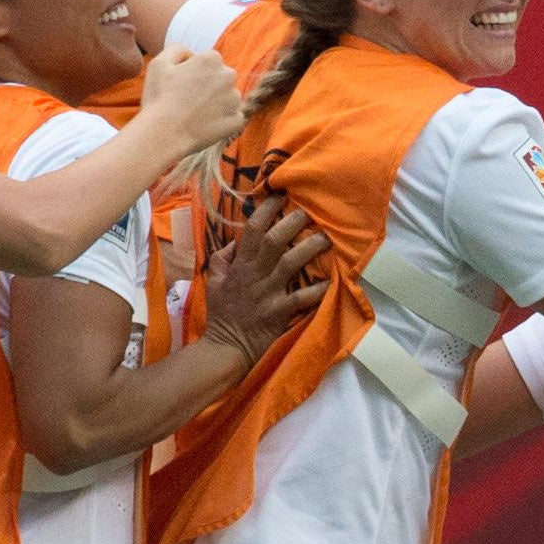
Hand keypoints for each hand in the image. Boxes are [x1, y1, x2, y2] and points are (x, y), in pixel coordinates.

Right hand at [139, 45, 243, 156]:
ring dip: (215, 104)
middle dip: (208, 86)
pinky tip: (203, 126)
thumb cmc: (159, 97)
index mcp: (212, 59)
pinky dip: (220, 122)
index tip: (180, 86)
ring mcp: (235, 99)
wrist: (164, 135)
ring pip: (226, 98)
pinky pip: (231, 118)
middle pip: (220, 79)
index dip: (192, 74)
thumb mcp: (159, 63)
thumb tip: (191, 53)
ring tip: (194, 114)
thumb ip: (177, 49)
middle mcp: (229, 76)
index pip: (207, 62)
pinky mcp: (237, 120)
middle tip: (187, 100)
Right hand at [199, 195, 330, 365]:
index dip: (265, 211)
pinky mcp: (277, 312)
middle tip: (308, 213)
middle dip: (290, 224)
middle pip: (272, 242)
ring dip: (309, 250)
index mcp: (239, 266)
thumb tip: (234, 241)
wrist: (225, 348)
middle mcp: (253, 275)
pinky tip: (329, 282)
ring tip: (326, 240)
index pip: (251, 231)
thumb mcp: (214, 282)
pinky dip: (315, 291)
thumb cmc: (222, 314)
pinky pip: (299, 298)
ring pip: (289, 264)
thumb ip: (222, 259)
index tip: (279, 195)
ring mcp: (266, 293)